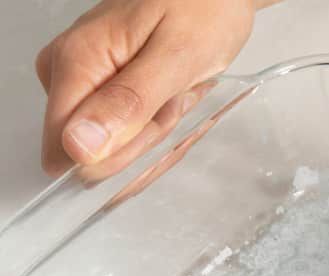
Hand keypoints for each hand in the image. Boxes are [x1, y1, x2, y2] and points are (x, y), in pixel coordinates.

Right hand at [35, 0, 275, 175]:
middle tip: (175, 95)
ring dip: (159, 125)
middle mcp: (67, 72)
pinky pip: (131, 130)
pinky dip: (161, 119)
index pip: (70, 146)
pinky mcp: (105, 88)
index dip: (121, 150)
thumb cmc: (202, 9)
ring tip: (177, 87)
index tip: (157, 120)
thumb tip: (77, 147)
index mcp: (76, 62)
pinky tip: (174, 93)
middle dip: (146, 135)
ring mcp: (87, 81)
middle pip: (96, 150)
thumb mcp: (174, 60)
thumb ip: (126, 105)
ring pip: (118, 143)